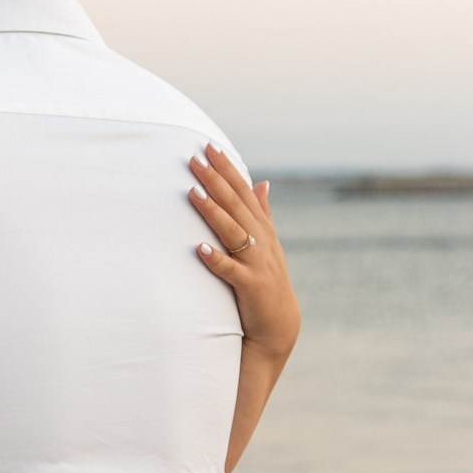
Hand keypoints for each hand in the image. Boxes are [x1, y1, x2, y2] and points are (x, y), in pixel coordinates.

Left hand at [187, 144, 300, 354]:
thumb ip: (262, 213)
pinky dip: (217, 259)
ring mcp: (257, 263)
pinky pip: (231, 272)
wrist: (279, 325)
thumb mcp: (267, 243)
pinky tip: (200, 249)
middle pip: (237, 205)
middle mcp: (262, 242)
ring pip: (233, 232)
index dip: (227, 169)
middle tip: (195, 159)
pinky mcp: (250, 287)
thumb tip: (262, 182)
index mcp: (262, 229)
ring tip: (193, 193)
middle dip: (216, 181)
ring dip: (213, 213)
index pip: (243, 192)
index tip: (209, 147)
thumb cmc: (266, 280)